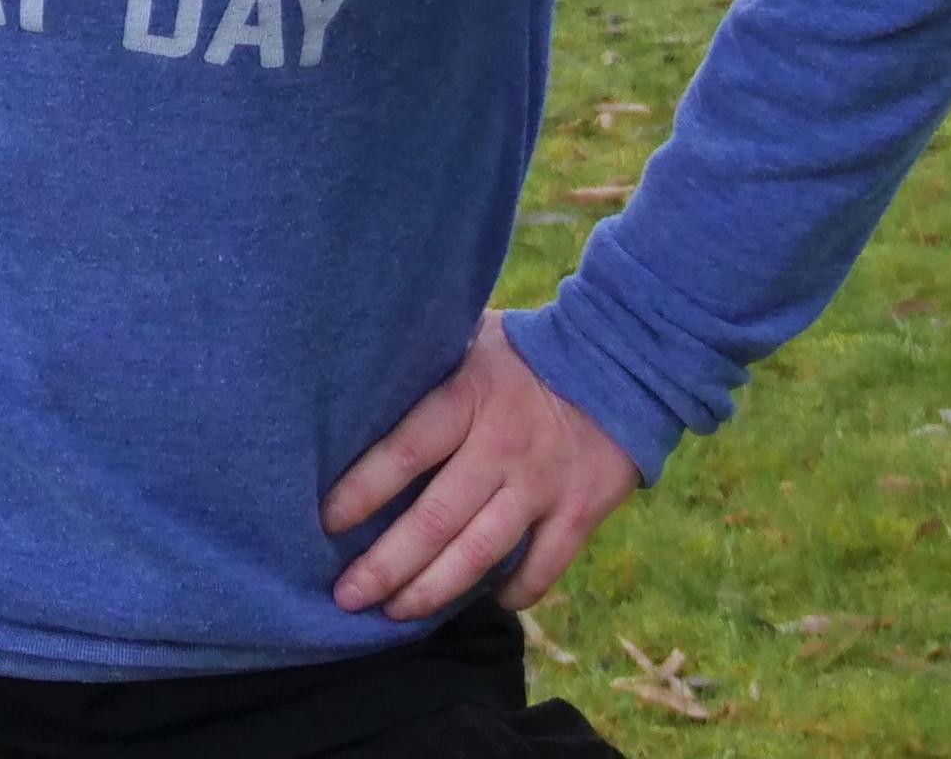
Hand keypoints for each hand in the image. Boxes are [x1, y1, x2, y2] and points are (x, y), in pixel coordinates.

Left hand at [322, 312, 642, 618]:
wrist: (623, 356)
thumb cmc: (527, 350)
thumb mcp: (471, 338)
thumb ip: (427, 368)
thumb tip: (360, 388)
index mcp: (469, 399)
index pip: (405, 451)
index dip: (362, 491)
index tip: (326, 523)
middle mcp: (502, 446)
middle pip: (435, 518)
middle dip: (386, 564)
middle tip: (347, 596)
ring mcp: (542, 484)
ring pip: (480, 553)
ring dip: (433, 590)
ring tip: (395, 612)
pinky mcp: (580, 510)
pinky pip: (543, 567)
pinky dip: (515, 591)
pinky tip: (488, 602)